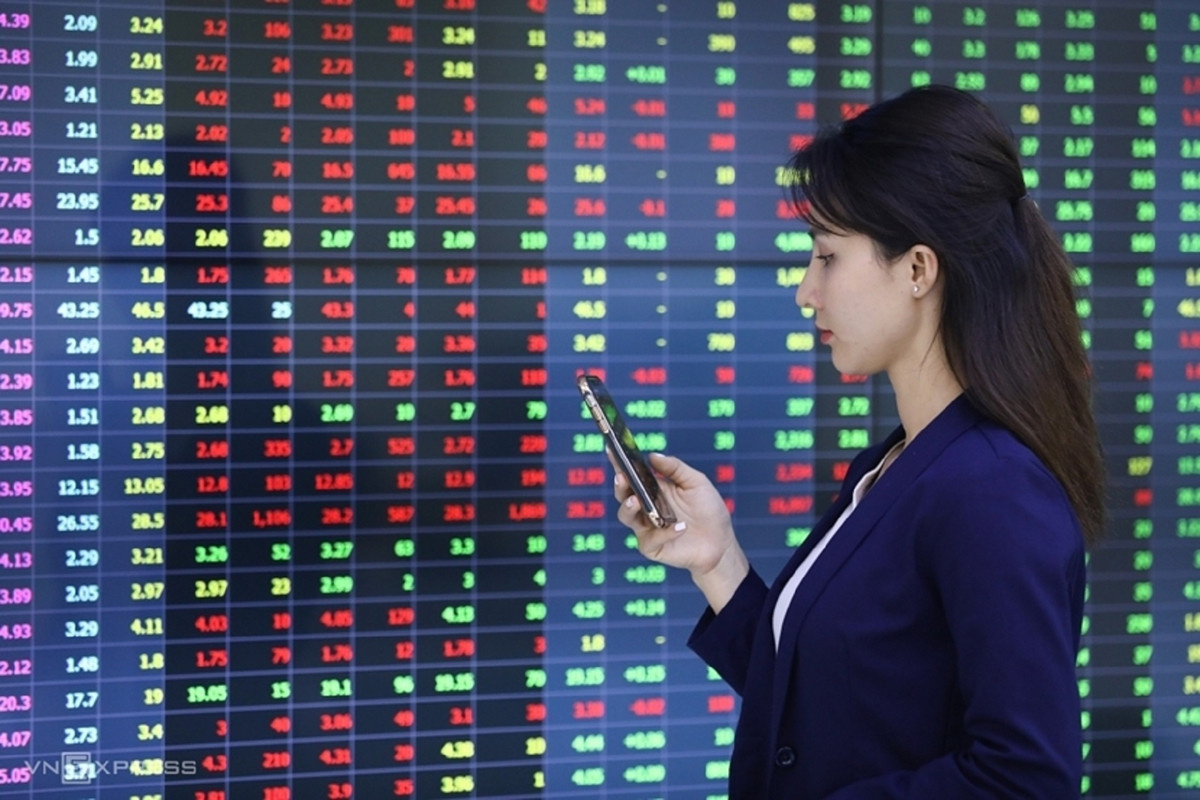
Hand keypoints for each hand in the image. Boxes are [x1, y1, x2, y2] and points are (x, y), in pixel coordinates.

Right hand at [612, 452, 748, 611]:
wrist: (721, 542)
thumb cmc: (708, 510)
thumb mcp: (696, 482)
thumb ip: (675, 468)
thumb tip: (652, 456)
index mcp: (653, 489)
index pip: (632, 474)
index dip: (619, 462)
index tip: (612, 449)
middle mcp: (645, 507)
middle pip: (623, 495)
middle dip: (620, 485)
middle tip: (622, 477)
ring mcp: (646, 527)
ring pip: (626, 516)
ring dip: (629, 508)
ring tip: (636, 501)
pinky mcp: (652, 547)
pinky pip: (651, 538)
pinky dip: (665, 532)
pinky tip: (681, 526)